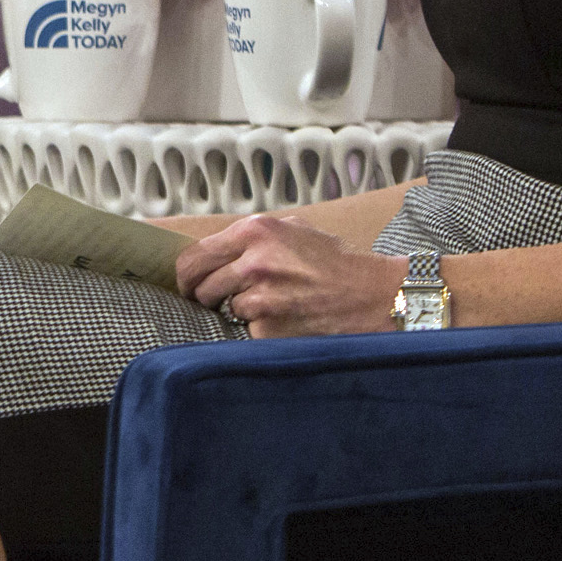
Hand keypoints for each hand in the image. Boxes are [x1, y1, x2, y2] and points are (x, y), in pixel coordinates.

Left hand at [172, 213, 405, 337]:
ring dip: (239, 313)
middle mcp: (253, 262)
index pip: (194, 256)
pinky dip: (260, 330)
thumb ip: (252, 237)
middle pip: (201, 287)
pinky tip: (285, 321)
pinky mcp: (270, 329)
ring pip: (225, 310)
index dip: (187, 275)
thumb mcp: (293, 229)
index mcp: (255, 232)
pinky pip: (247, 331)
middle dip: (207, 296)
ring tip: (270, 307)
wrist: (374, 296)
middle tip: (221, 300)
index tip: (189, 284)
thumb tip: (215, 250)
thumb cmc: (336, 263)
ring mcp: (260, 298)